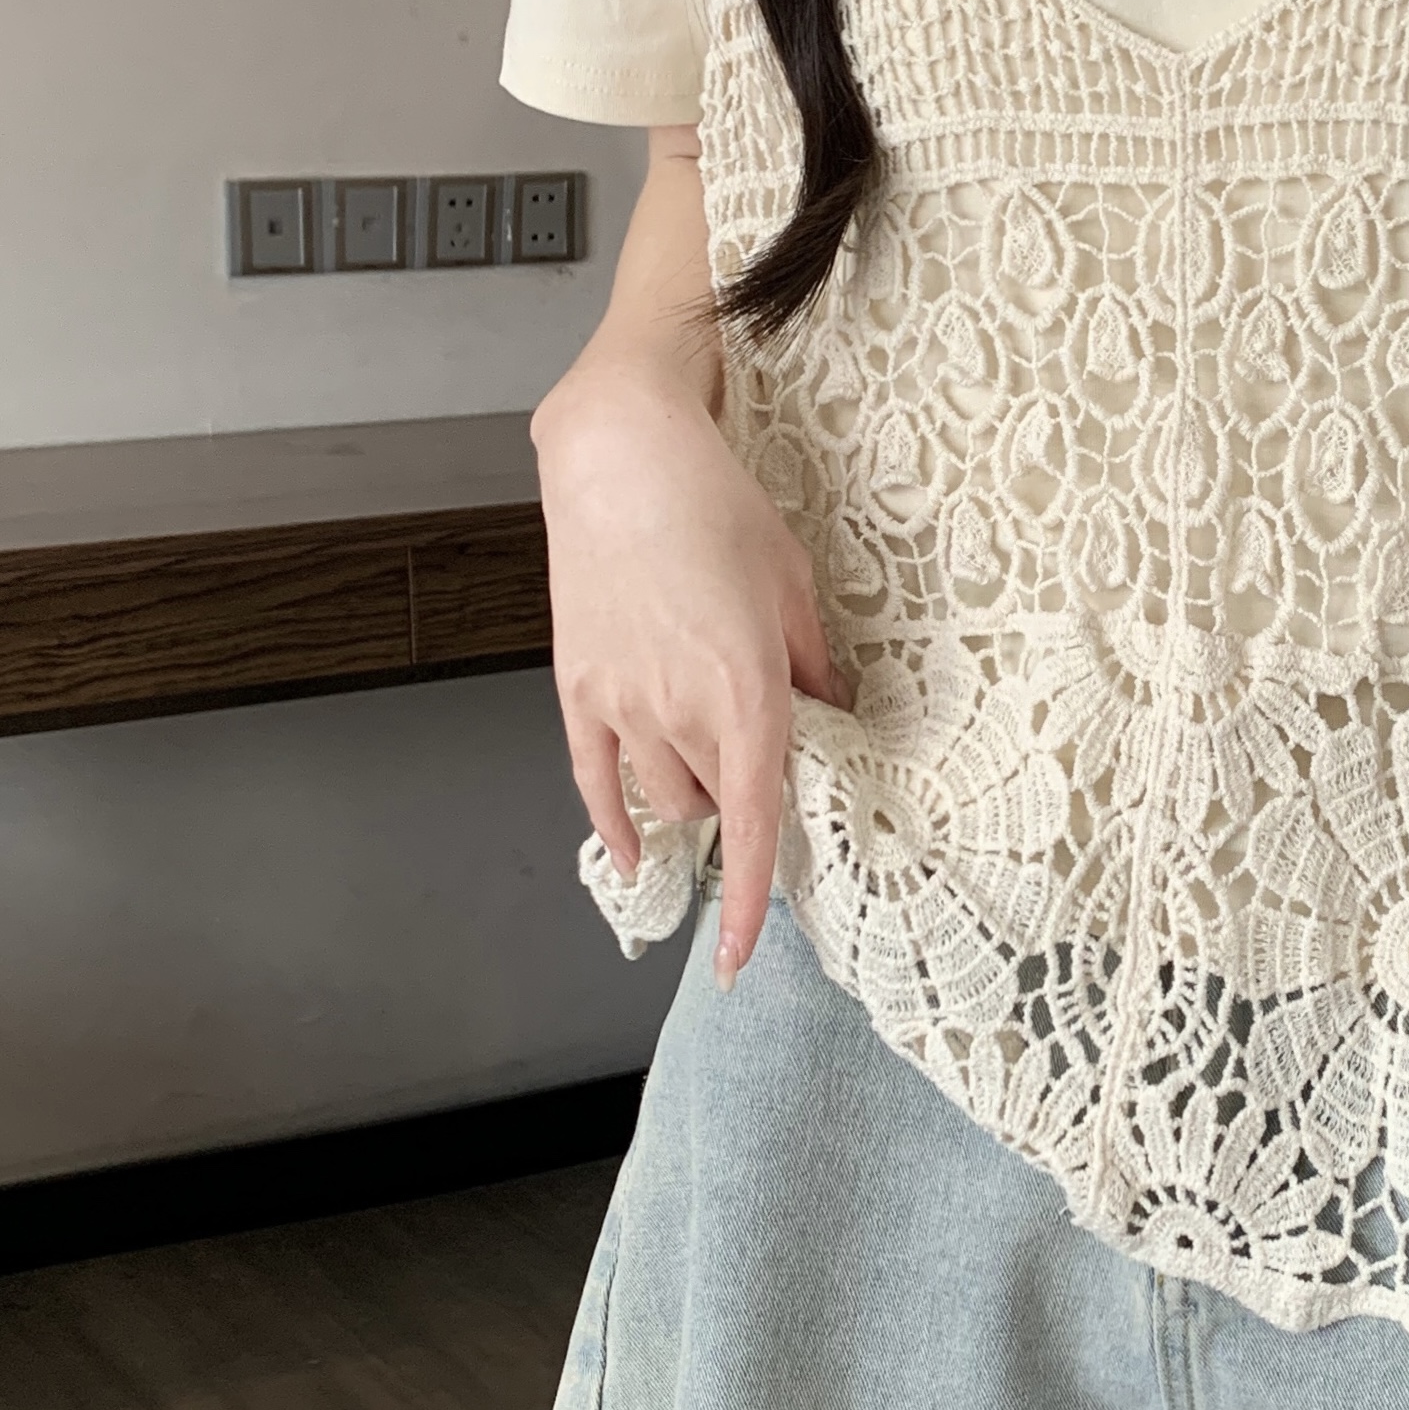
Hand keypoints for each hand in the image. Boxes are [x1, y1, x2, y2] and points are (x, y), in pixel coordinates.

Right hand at [534, 357, 849, 984]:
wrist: (621, 455)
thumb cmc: (716, 506)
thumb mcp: (792, 584)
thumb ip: (811, 664)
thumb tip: (831, 714)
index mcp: (745, 689)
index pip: (751, 822)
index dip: (748, 899)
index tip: (742, 953)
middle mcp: (678, 709)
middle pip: (712, 807)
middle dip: (741, 803)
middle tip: (765, 768)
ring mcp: (619, 701)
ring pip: (661, 798)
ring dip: (691, 800)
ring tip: (711, 763)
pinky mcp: (577, 686)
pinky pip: (593, 781)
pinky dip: (616, 824)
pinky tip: (633, 854)